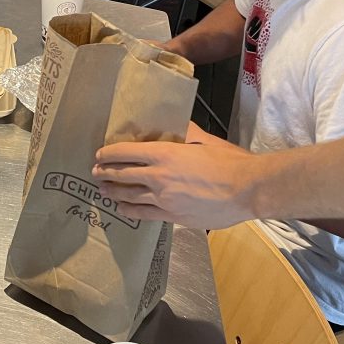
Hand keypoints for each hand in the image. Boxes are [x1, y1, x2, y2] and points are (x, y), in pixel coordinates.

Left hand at [92, 122, 258, 228]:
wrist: (248, 190)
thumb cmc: (230, 162)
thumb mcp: (205, 140)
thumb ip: (186, 133)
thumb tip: (176, 127)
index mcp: (165, 154)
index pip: (127, 152)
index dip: (109, 153)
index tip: (99, 154)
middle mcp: (159, 176)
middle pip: (123, 174)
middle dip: (105, 173)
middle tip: (95, 172)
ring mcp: (164, 199)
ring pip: (129, 196)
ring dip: (113, 192)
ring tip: (103, 190)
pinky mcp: (173, 216)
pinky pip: (144, 214)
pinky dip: (130, 210)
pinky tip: (123, 208)